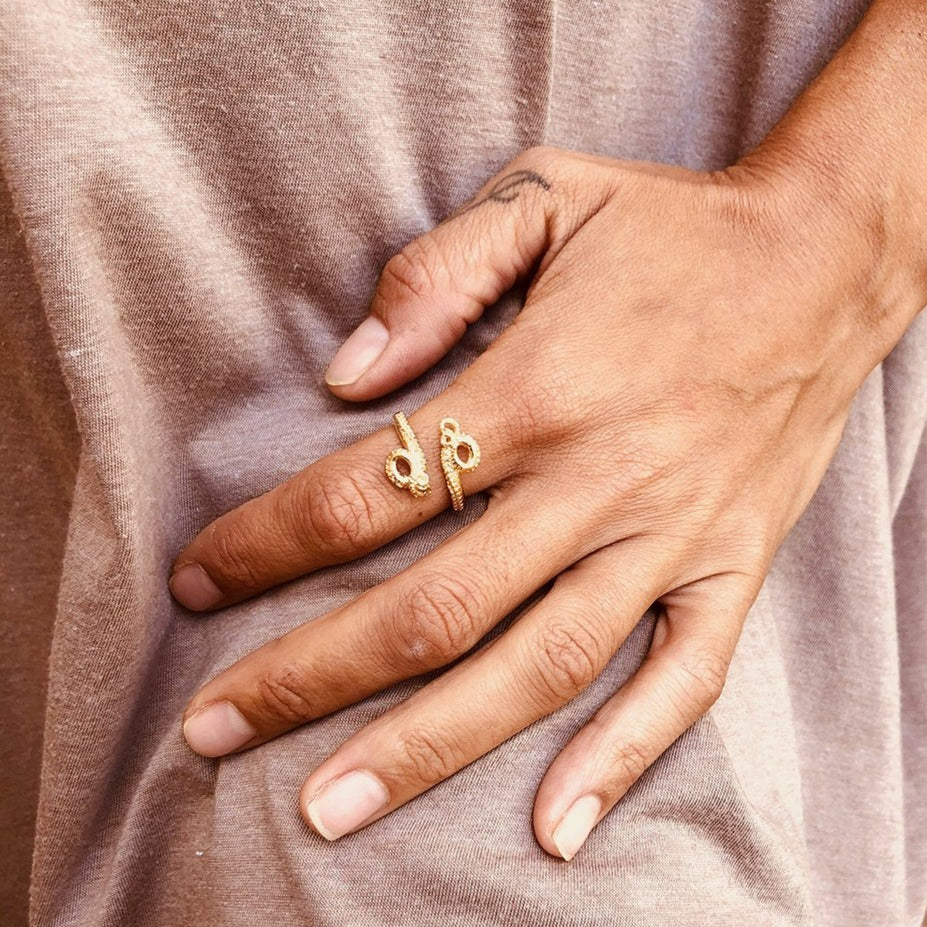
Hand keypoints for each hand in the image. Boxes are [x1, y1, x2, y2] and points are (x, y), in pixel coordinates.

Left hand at [170, 143, 896, 859]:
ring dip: (426, 747)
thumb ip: (436, 275)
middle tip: (213, 730)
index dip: (267, 544)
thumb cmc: (673, 228)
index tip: (200, 582)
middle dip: (309, 676)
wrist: (822, 259)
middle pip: (432, 607)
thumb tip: (346, 377)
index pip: (370, 490)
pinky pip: (680, 682)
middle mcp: (597, 480)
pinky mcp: (731, 566)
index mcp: (538, 386)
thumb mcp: (546, 198)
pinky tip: (551, 828)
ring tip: (329, 808)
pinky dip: (618, 759)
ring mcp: (670, 536)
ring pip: (534, 667)